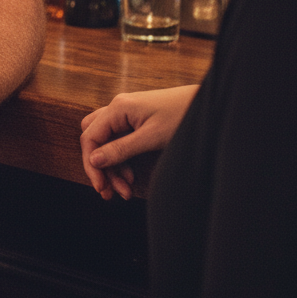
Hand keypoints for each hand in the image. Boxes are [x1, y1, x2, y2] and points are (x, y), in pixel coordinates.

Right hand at [80, 85, 198, 199]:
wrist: (206, 106)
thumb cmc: (181, 116)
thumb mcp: (151, 138)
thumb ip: (121, 149)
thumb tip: (94, 160)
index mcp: (118, 108)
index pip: (90, 136)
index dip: (91, 164)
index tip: (101, 187)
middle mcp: (118, 108)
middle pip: (94, 138)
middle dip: (99, 166)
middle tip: (109, 191)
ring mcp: (126, 113)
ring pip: (106, 140)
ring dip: (111, 166)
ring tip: (125, 189)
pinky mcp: (136, 120)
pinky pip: (119, 140)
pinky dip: (121, 159)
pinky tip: (131, 176)